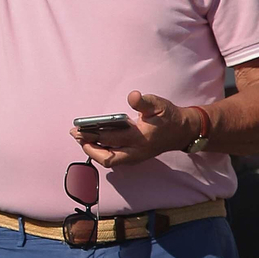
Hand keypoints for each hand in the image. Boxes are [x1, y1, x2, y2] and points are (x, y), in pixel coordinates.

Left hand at [71, 90, 195, 167]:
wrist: (183, 131)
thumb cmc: (169, 117)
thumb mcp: (159, 105)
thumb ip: (144, 102)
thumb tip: (133, 96)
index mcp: (141, 138)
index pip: (111, 139)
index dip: (93, 135)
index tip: (79, 129)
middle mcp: (137, 151)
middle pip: (107, 158)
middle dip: (88, 147)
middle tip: (75, 135)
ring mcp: (136, 157)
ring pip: (109, 161)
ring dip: (93, 151)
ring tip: (81, 138)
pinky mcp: (135, 157)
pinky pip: (114, 159)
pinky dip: (102, 152)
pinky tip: (92, 141)